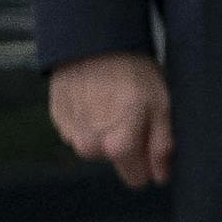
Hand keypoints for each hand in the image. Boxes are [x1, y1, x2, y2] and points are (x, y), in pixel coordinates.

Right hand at [46, 51, 172, 188]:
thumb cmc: (132, 72)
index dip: (150, 162)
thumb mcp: (162, 105)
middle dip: (129, 144)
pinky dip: (90, 119)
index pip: (137, 178)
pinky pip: (80, 130)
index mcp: (118, 147)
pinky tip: (98, 98)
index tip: (154, 140)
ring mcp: (70, 135)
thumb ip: (162, 146)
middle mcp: (90, 148)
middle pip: (117, 160)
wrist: (92, 44)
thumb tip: (161, 176)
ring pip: (97, 146)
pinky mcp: (58, 121)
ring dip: (107, 131)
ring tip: (115, 102)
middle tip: (136, 113)